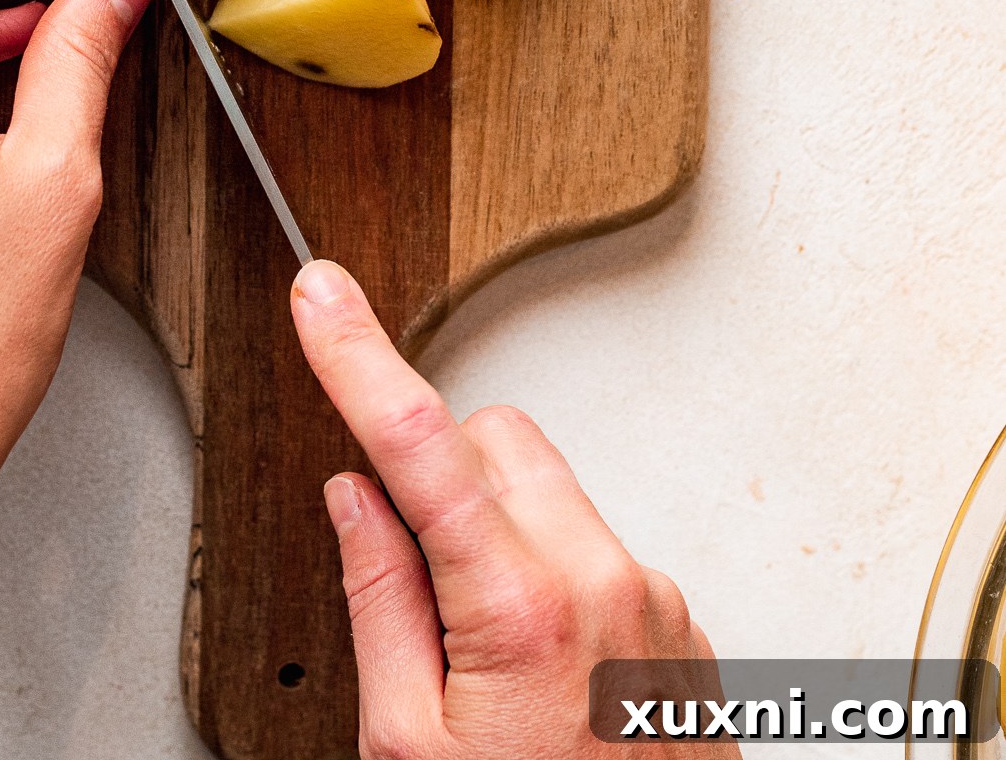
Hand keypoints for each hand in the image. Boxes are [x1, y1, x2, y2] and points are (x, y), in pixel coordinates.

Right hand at [292, 261, 729, 759]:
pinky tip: (538, 674)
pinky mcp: (683, 625)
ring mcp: (656, 600)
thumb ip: (378, 602)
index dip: (357, 355)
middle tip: (414, 580)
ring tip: (484, 655)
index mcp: (524, 608)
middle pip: (497, 440)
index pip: (418, 440)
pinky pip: (597, 547)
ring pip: (548, 491)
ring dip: (499, 530)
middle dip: (441, 475)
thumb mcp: (409, 751)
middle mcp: (606, 581)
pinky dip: (552, 574)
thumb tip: (356, 499)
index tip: (322, 293)